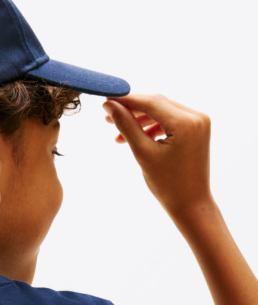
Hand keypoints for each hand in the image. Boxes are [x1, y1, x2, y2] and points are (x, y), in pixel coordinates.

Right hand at [103, 94, 211, 220]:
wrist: (190, 204)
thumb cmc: (168, 184)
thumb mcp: (143, 153)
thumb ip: (126, 125)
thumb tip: (109, 106)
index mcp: (186, 122)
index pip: (151, 102)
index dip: (126, 100)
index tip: (106, 100)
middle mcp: (196, 116)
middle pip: (157, 103)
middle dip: (132, 110)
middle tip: (107, 116)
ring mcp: (199, 122)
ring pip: (162, 111)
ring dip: (140, 120)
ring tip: (118, 133)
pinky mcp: (196, 128)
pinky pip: (170, 120)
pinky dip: (152, 126)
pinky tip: (135, 137)